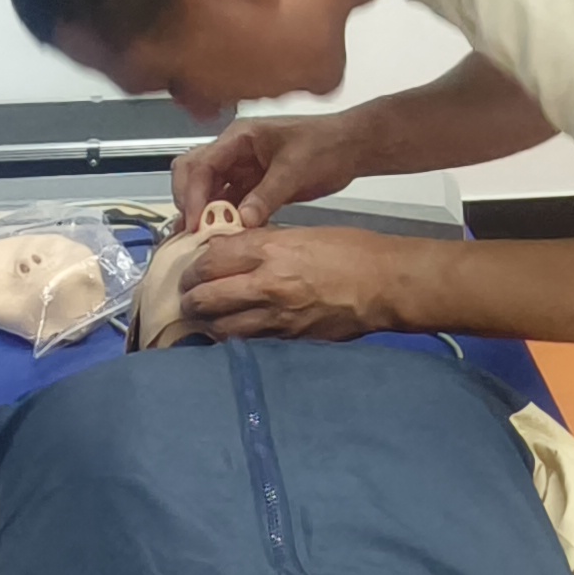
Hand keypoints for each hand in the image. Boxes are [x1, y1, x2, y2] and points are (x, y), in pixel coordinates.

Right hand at [172, 113, 361, 229]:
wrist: (351, 147)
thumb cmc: (326, 144)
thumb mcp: (296, 168)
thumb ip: (267, 194)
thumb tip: (242, 220)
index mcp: (239, 137)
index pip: (201, 164)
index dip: (193, 193)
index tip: (195, 221)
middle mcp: (234, 151)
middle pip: (193, 174)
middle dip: (188, 201)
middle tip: (191, 231)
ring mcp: (242, 169)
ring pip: (208, 191)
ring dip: (203, 214)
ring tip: (200, 241)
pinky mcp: (253, 187)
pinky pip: (229, 204)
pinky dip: (223, 220)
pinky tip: (222, 239)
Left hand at [179, 223, 403, 340]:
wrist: (386, 285)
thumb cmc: (353, 252)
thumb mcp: (304, 233)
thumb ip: (266, 243)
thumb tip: (235, 251)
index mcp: (272, 249)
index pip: (212, 258)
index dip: (194, 265)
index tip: (191, 268)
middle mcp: (268, 284)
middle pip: (207, 296)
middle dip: (190, 297)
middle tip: (187, 296)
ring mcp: (278, 316)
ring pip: (221, 326)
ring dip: (206, 322)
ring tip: (202, 318)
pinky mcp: (290, 339)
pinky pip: (249, 341)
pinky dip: (233, 337)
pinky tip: (230, 333)